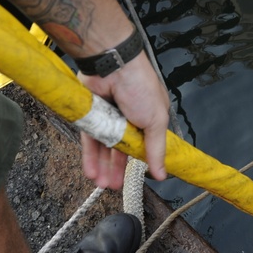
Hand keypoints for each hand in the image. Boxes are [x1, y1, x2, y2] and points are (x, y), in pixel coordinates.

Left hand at [80, 53, 170, 188]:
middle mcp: (128, 120)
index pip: (145, 146)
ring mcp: (109, 118)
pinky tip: (91, 172)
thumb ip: (157, 150)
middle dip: (118, 170)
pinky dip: (90, 156)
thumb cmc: (140, 88)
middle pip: (122, 149)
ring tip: (102, 184)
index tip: (137, 179)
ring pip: (104, 147)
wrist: (112, 65)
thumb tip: (162, 175)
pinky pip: (90, 140)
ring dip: (103, 166)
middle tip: (114, 187)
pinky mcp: (92, 116)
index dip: (140, 163)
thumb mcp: (156, 121)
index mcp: (149, 119)